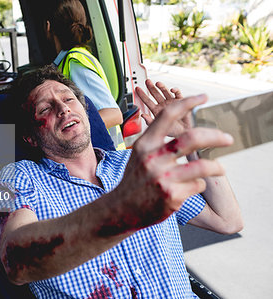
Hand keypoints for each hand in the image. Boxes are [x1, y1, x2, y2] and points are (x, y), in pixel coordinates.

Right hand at [114, 95, 232, 228]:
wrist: (122, 209)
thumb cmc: (135, 179)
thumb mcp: (139, 154)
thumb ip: (157, 138)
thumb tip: (180, 117)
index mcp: (144, 144)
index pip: (167, 115)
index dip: (187, 102)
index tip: (203, 96)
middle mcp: (152, 158)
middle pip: (192, 138)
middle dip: (215, 136)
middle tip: (228, 138)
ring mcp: (163, 178)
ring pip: (203, 166)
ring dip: (217, 167)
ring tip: (220, 169)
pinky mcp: (172, 196)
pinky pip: (198, 184)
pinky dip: (198, 184)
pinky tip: (189, 188)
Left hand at [136, 79, 191, 137]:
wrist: (184, 132)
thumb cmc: (172, 130)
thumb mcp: (159, 127)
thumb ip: (150, 121)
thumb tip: (142, 115)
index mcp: (156, 110)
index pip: (148, 101)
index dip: (142, 95)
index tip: (137, 89)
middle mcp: (163, 104)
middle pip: (156, 94)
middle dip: (151, 87)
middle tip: (147, 82)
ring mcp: (171, 102)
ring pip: (165, 92)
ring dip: (162, 87)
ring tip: (158, 84)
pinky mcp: (180, 101)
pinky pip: (178, 94)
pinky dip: (175, 91)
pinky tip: (172, 90)